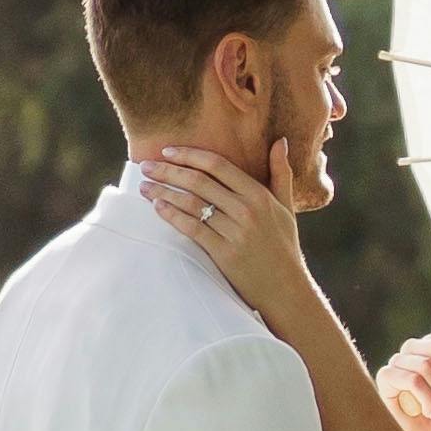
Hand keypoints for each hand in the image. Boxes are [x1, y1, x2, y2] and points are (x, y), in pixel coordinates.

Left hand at [136, 140, 315, 341]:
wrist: (285, 289)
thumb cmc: (284, 246)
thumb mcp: (286, 207)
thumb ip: (282, 173)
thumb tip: (280, 140)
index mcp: (259, 195)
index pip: (218, 165)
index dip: (190, 155)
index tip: (167, 151)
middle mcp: (246, 210)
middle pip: (199, 181)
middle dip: (168, 171)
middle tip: (145, 166)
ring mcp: (235, 232)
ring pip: (191, 204)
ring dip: (163, 192)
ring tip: (144, 187)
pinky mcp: (224, 253)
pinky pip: (192, 229)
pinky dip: (172, 216)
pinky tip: (157, 208)